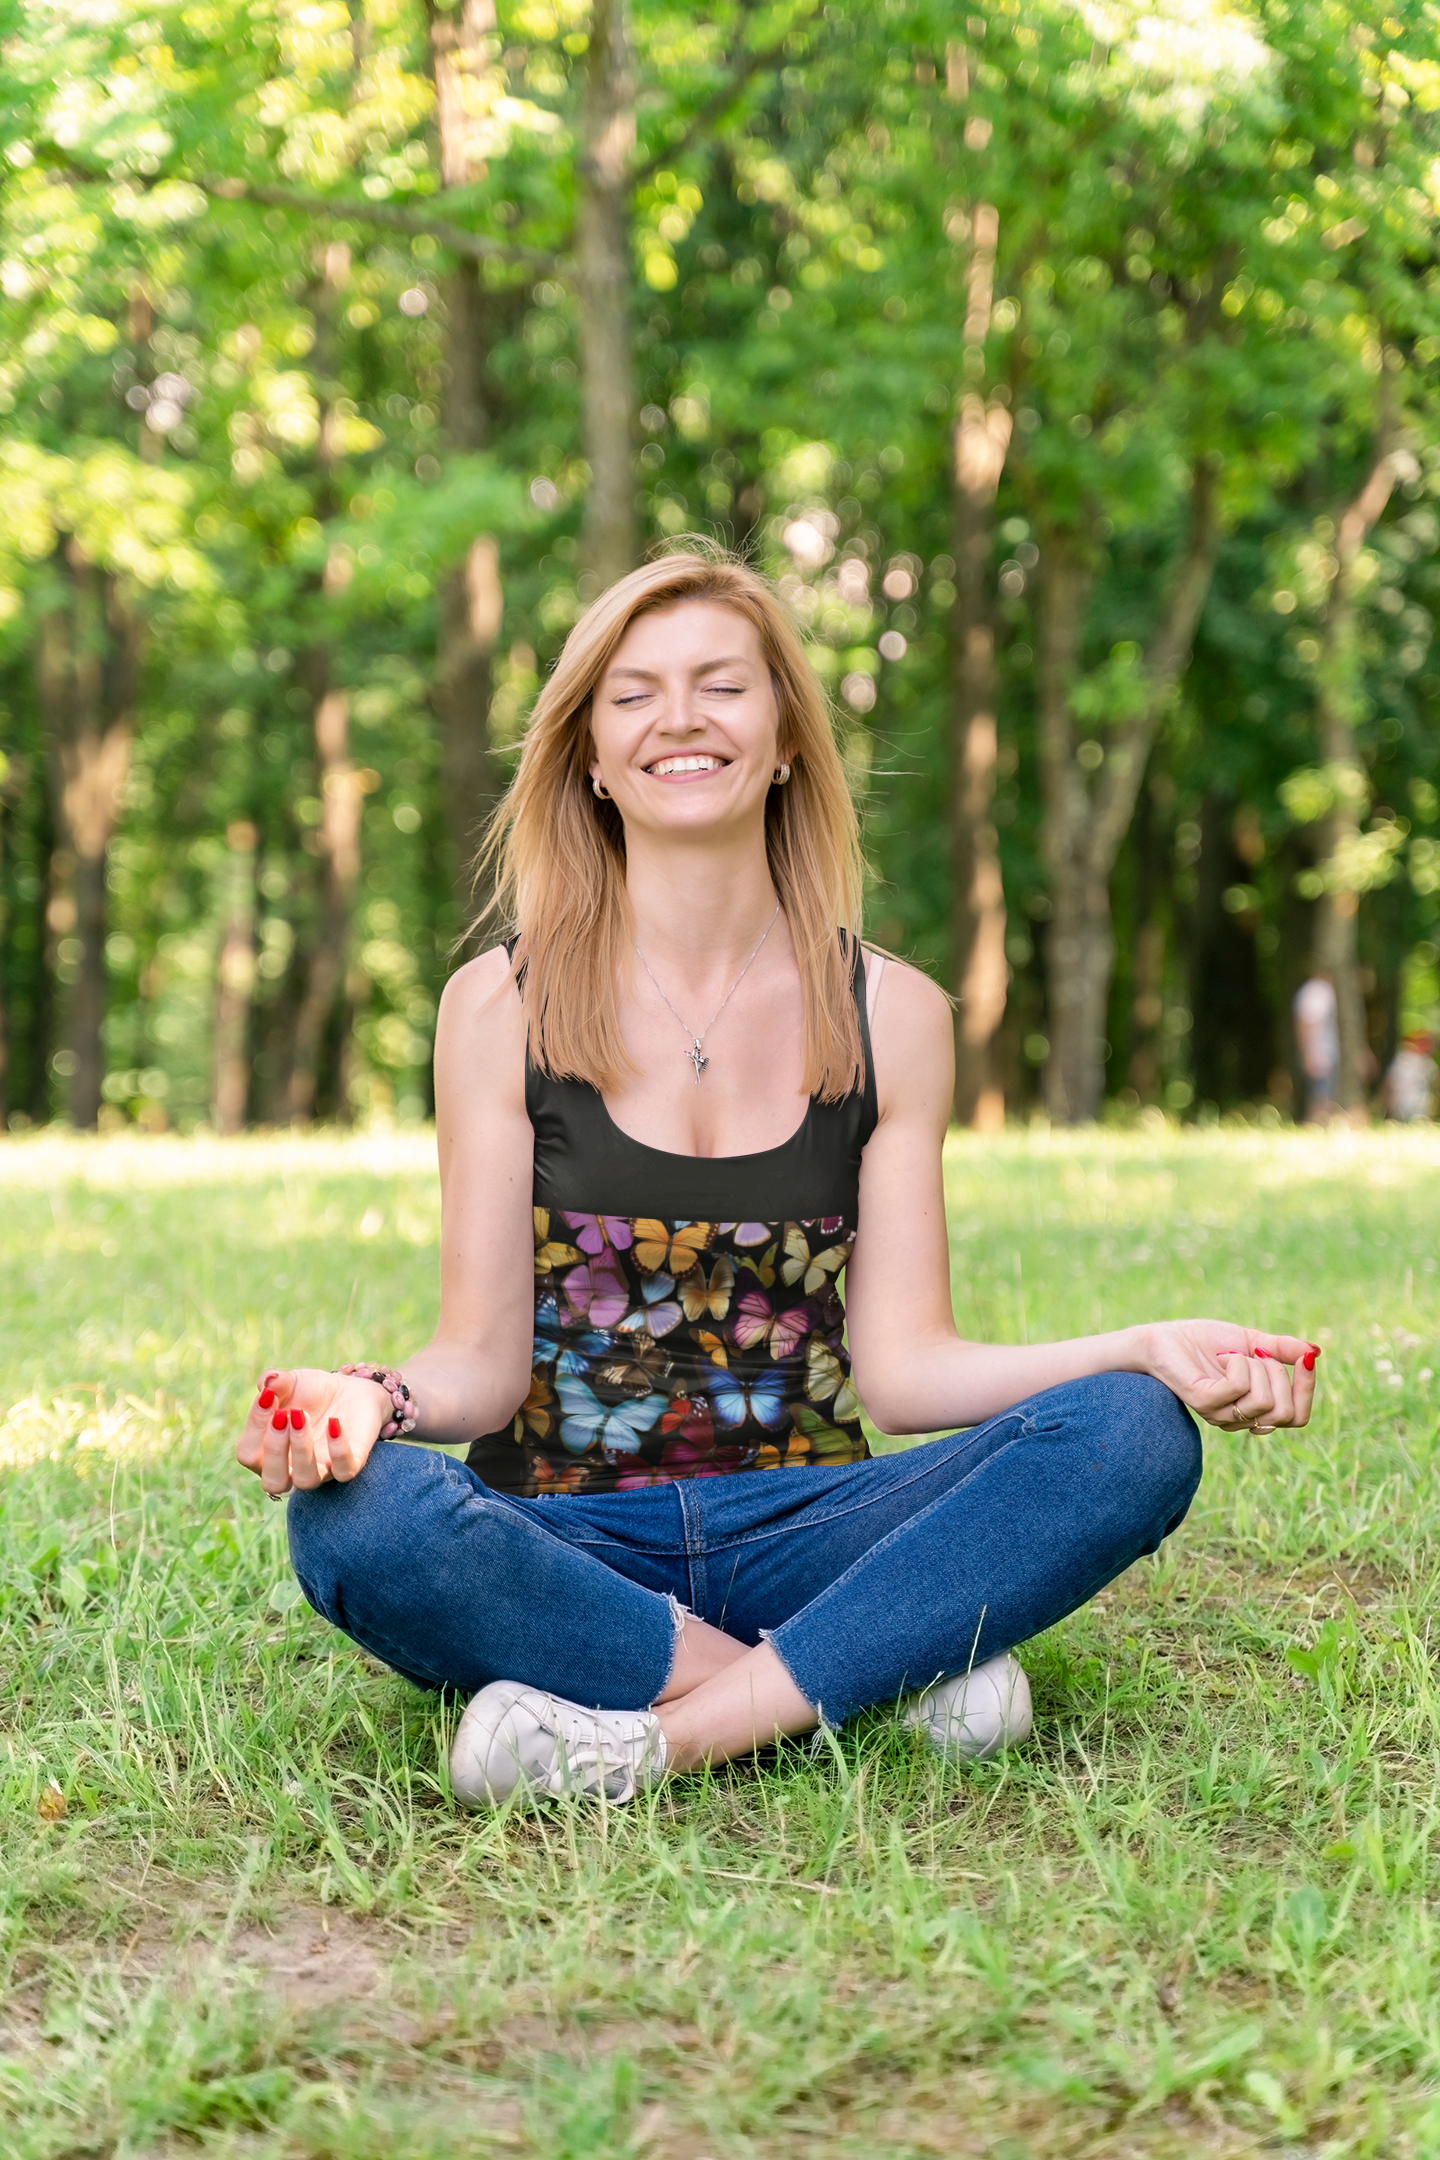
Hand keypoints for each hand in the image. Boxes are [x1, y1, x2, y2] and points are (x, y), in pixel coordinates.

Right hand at [236, 1367, 391, 1495]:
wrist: (350, 1390)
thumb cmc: (311, 1392)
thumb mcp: (291, 1382)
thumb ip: (275, 1382)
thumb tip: (268, 1381)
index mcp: (267, 1454)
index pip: (249, 1454)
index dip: (254, 1427)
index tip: (268, 1395)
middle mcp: (292, 1469)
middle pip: (273, 1481)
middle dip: (274, 1449)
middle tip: (282, 1415)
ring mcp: (322, 1470)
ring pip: (306, 1480)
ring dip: (301, 1449)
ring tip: (302, 1414)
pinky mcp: (351, 1464)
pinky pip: (344, 1471)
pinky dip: (338, 1449)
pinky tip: (334, 1422)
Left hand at [1136, 1321, 1319, 1435]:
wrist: (1164, 1337)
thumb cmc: (1205, 1342)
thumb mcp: (1251, 1341)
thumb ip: (1282, 1349)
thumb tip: (1315, 1352)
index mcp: (1254, 1410)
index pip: (1297, 1418)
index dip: (1307, 1389)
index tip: (1306, 1359)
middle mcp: (1238, 1419)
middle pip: (1284, 1413)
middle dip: (1279, 1375)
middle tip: (1256, 1354)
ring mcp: (1220, 1414)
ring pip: (1264, 1402)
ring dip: (1256, 1367)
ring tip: (1232, 1355)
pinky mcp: (1203, 1402)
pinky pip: (1238, 1387)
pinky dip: (1238, 1363)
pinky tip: (1221, 1357)